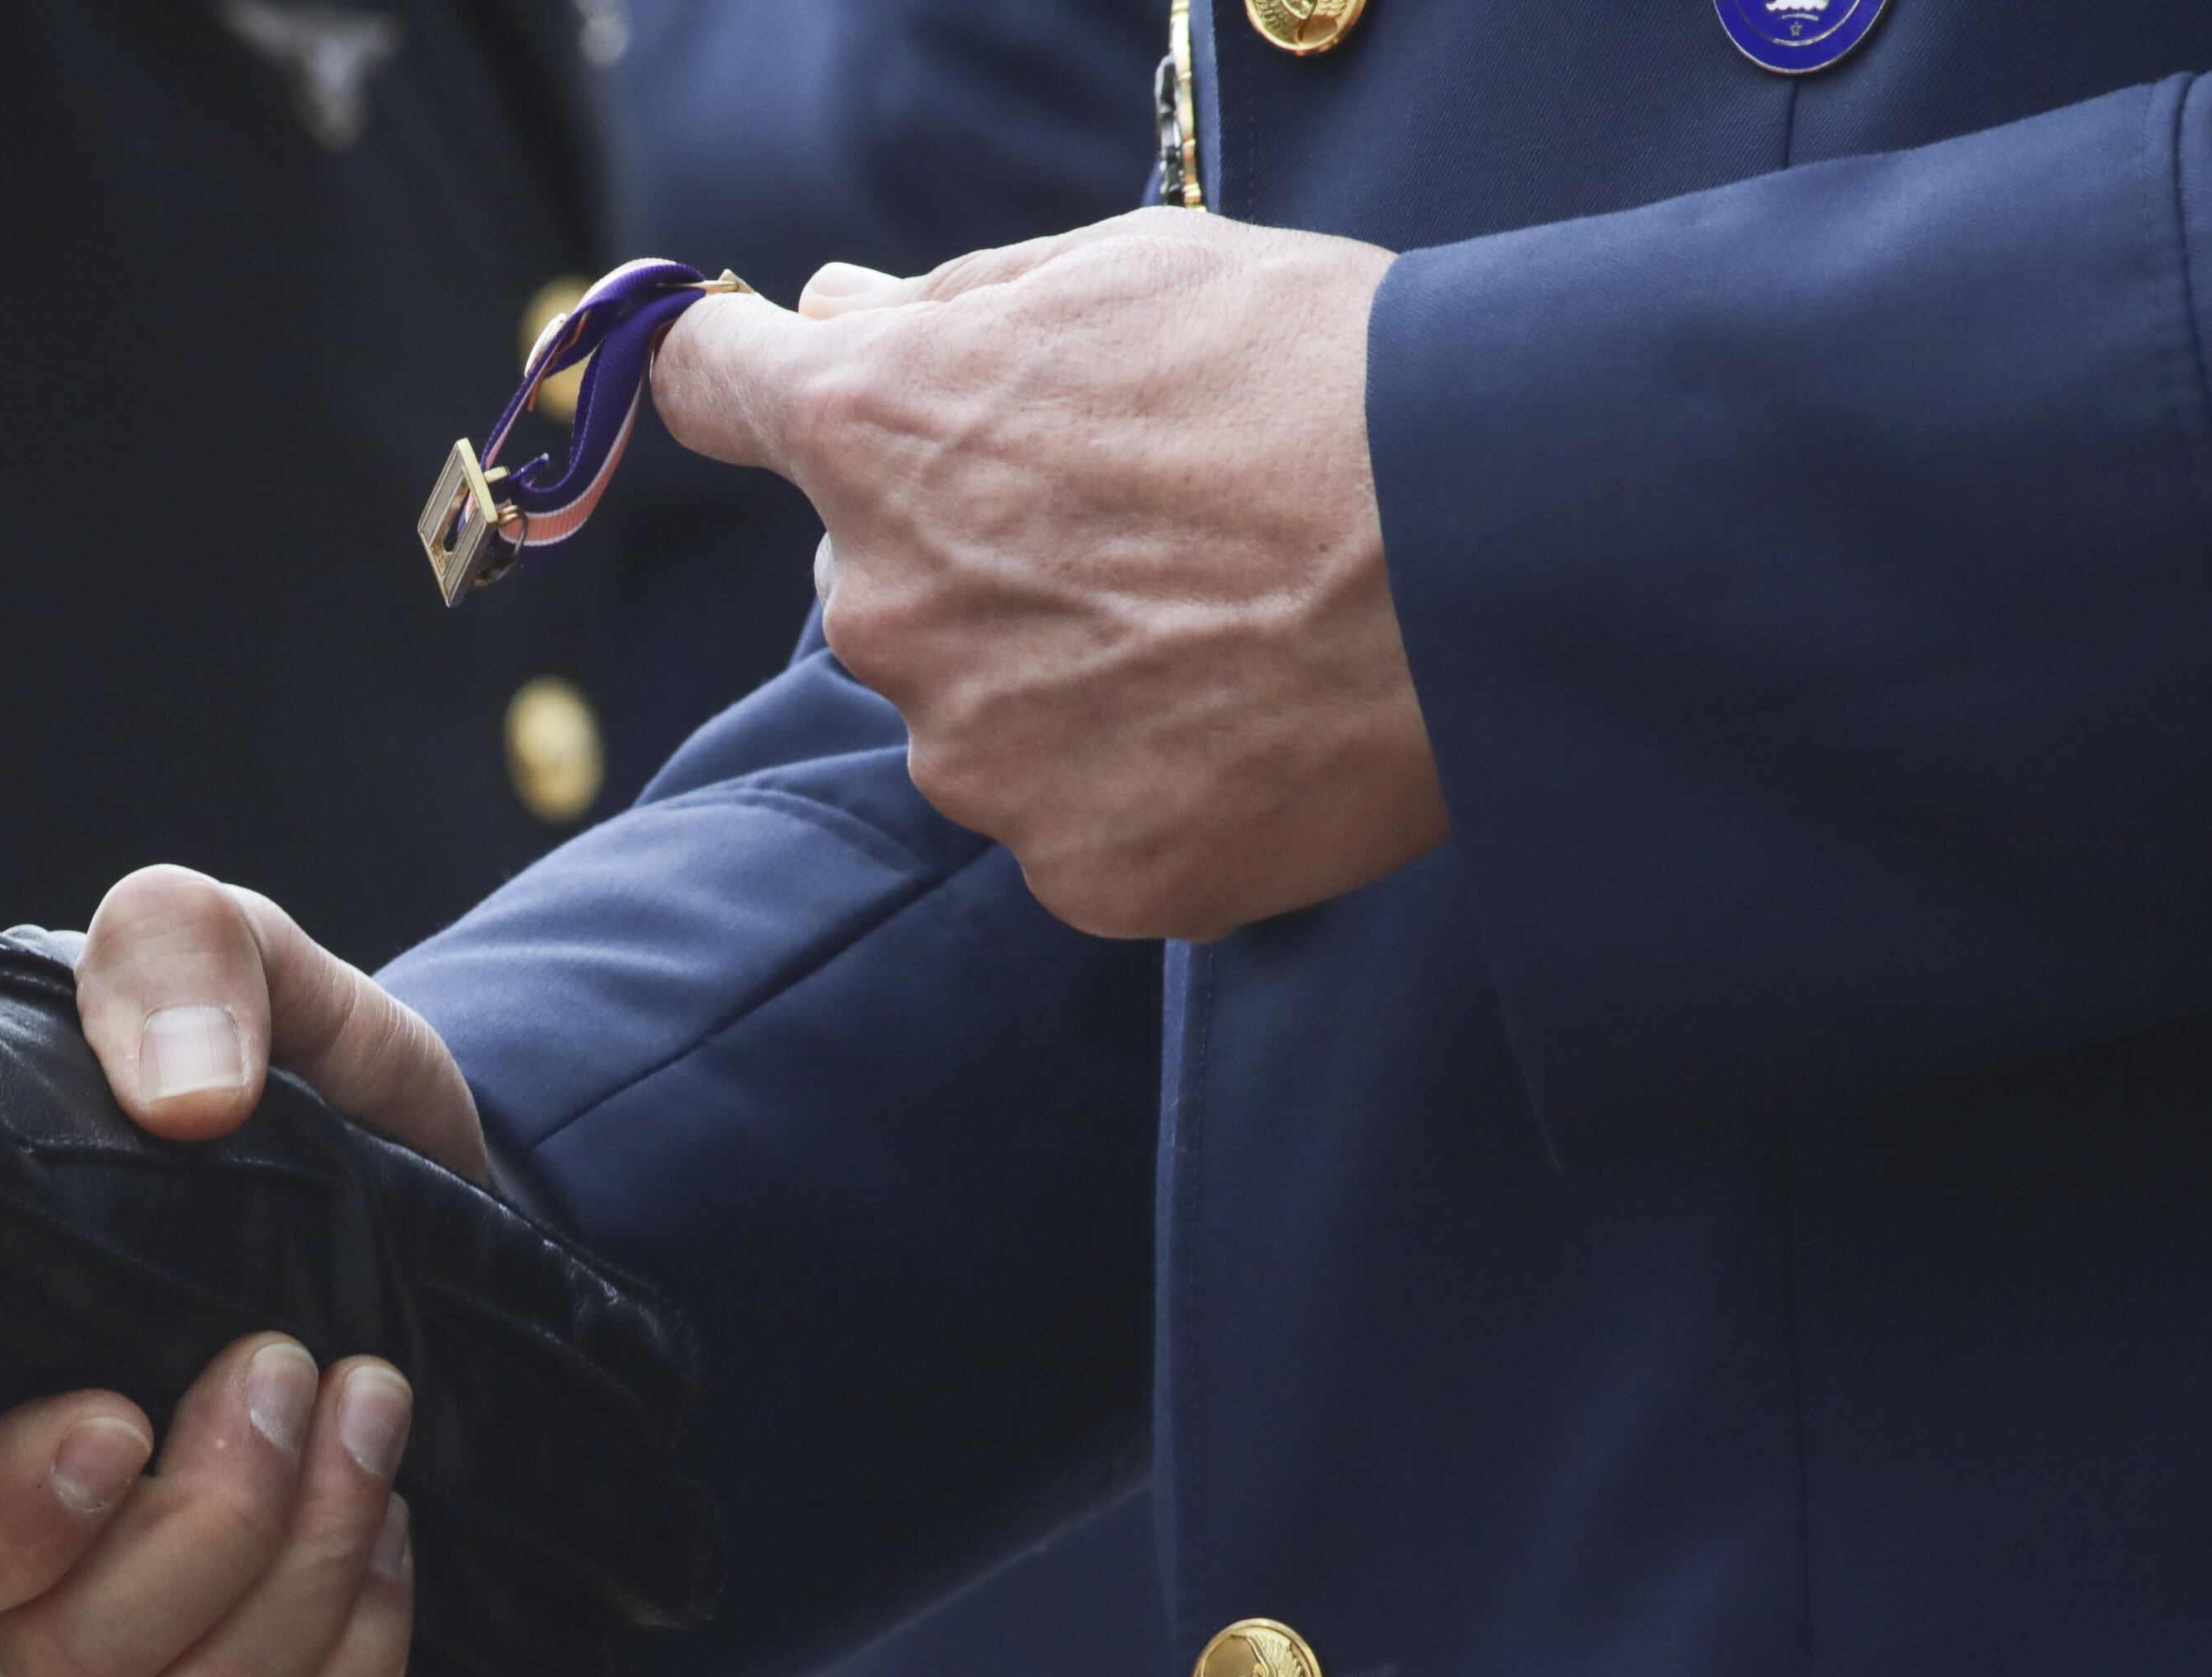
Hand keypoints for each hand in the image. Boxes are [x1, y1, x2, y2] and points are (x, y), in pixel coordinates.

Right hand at [0, 869, 713, 1676]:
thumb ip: (179, 956)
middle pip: (51, 1663)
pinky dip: (356, 1673)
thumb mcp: (229, 955)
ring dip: (300, 1571)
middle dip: (207, 1527)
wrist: (429, 1187)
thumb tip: (185, 1097)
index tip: (112, 1412)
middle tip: (295, 1365)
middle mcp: (17, 1567)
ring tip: (369, 1408)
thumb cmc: (274, 1086)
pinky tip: (391, 1536)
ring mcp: (140, 1647)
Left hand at [648, 209, 1446, 941]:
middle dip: (971, 551)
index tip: (745, 378)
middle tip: (1140, 522)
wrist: (1496, 556)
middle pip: (875, 578)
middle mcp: (885, 609)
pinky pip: (1074, 819)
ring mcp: (972, 758)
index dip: (731, 375)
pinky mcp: (1074, 870)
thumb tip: (834, 313)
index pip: (715, 387)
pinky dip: (1143, 782)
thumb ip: (952, 305)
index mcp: (877, 432)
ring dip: (1059, 676)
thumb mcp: (1134, 271)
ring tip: (1221, 624)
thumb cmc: (1325, 381)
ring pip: (976, 710)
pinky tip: (1246, 721)